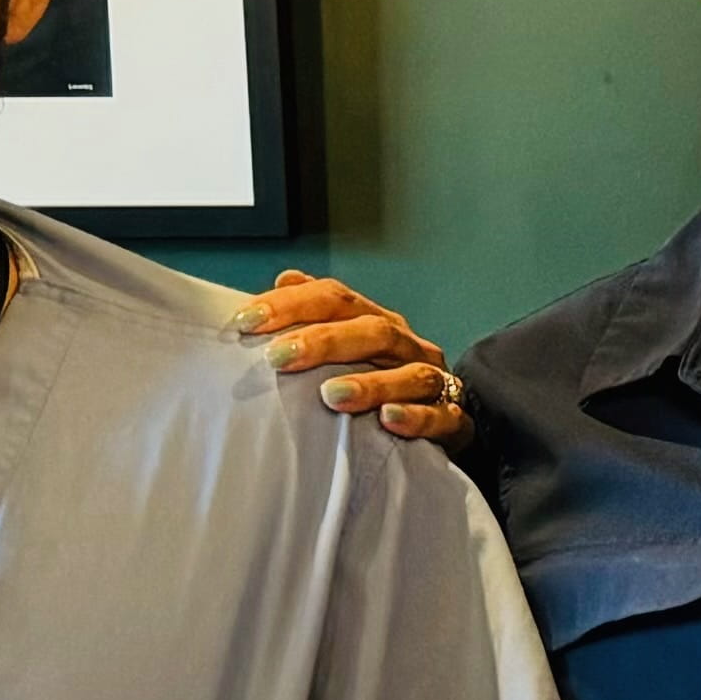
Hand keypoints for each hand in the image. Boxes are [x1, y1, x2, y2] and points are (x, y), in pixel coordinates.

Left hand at [239, 272, 470, 443]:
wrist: (443, 419)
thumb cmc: (380, 381)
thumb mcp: (347, 347)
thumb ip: (317, 316)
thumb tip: (285, 279)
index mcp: (376, 322)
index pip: (336, 298)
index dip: (292, 305)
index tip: (247, 321)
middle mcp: (406, 346)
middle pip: (372, 330)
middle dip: (324, 341)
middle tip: (278, 357)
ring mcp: (434, 381)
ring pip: (410, 374)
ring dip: (370, 383)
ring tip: (331, 395)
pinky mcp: (453, 420)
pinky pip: (440, 416)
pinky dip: (416, 416)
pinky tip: (388, 420)